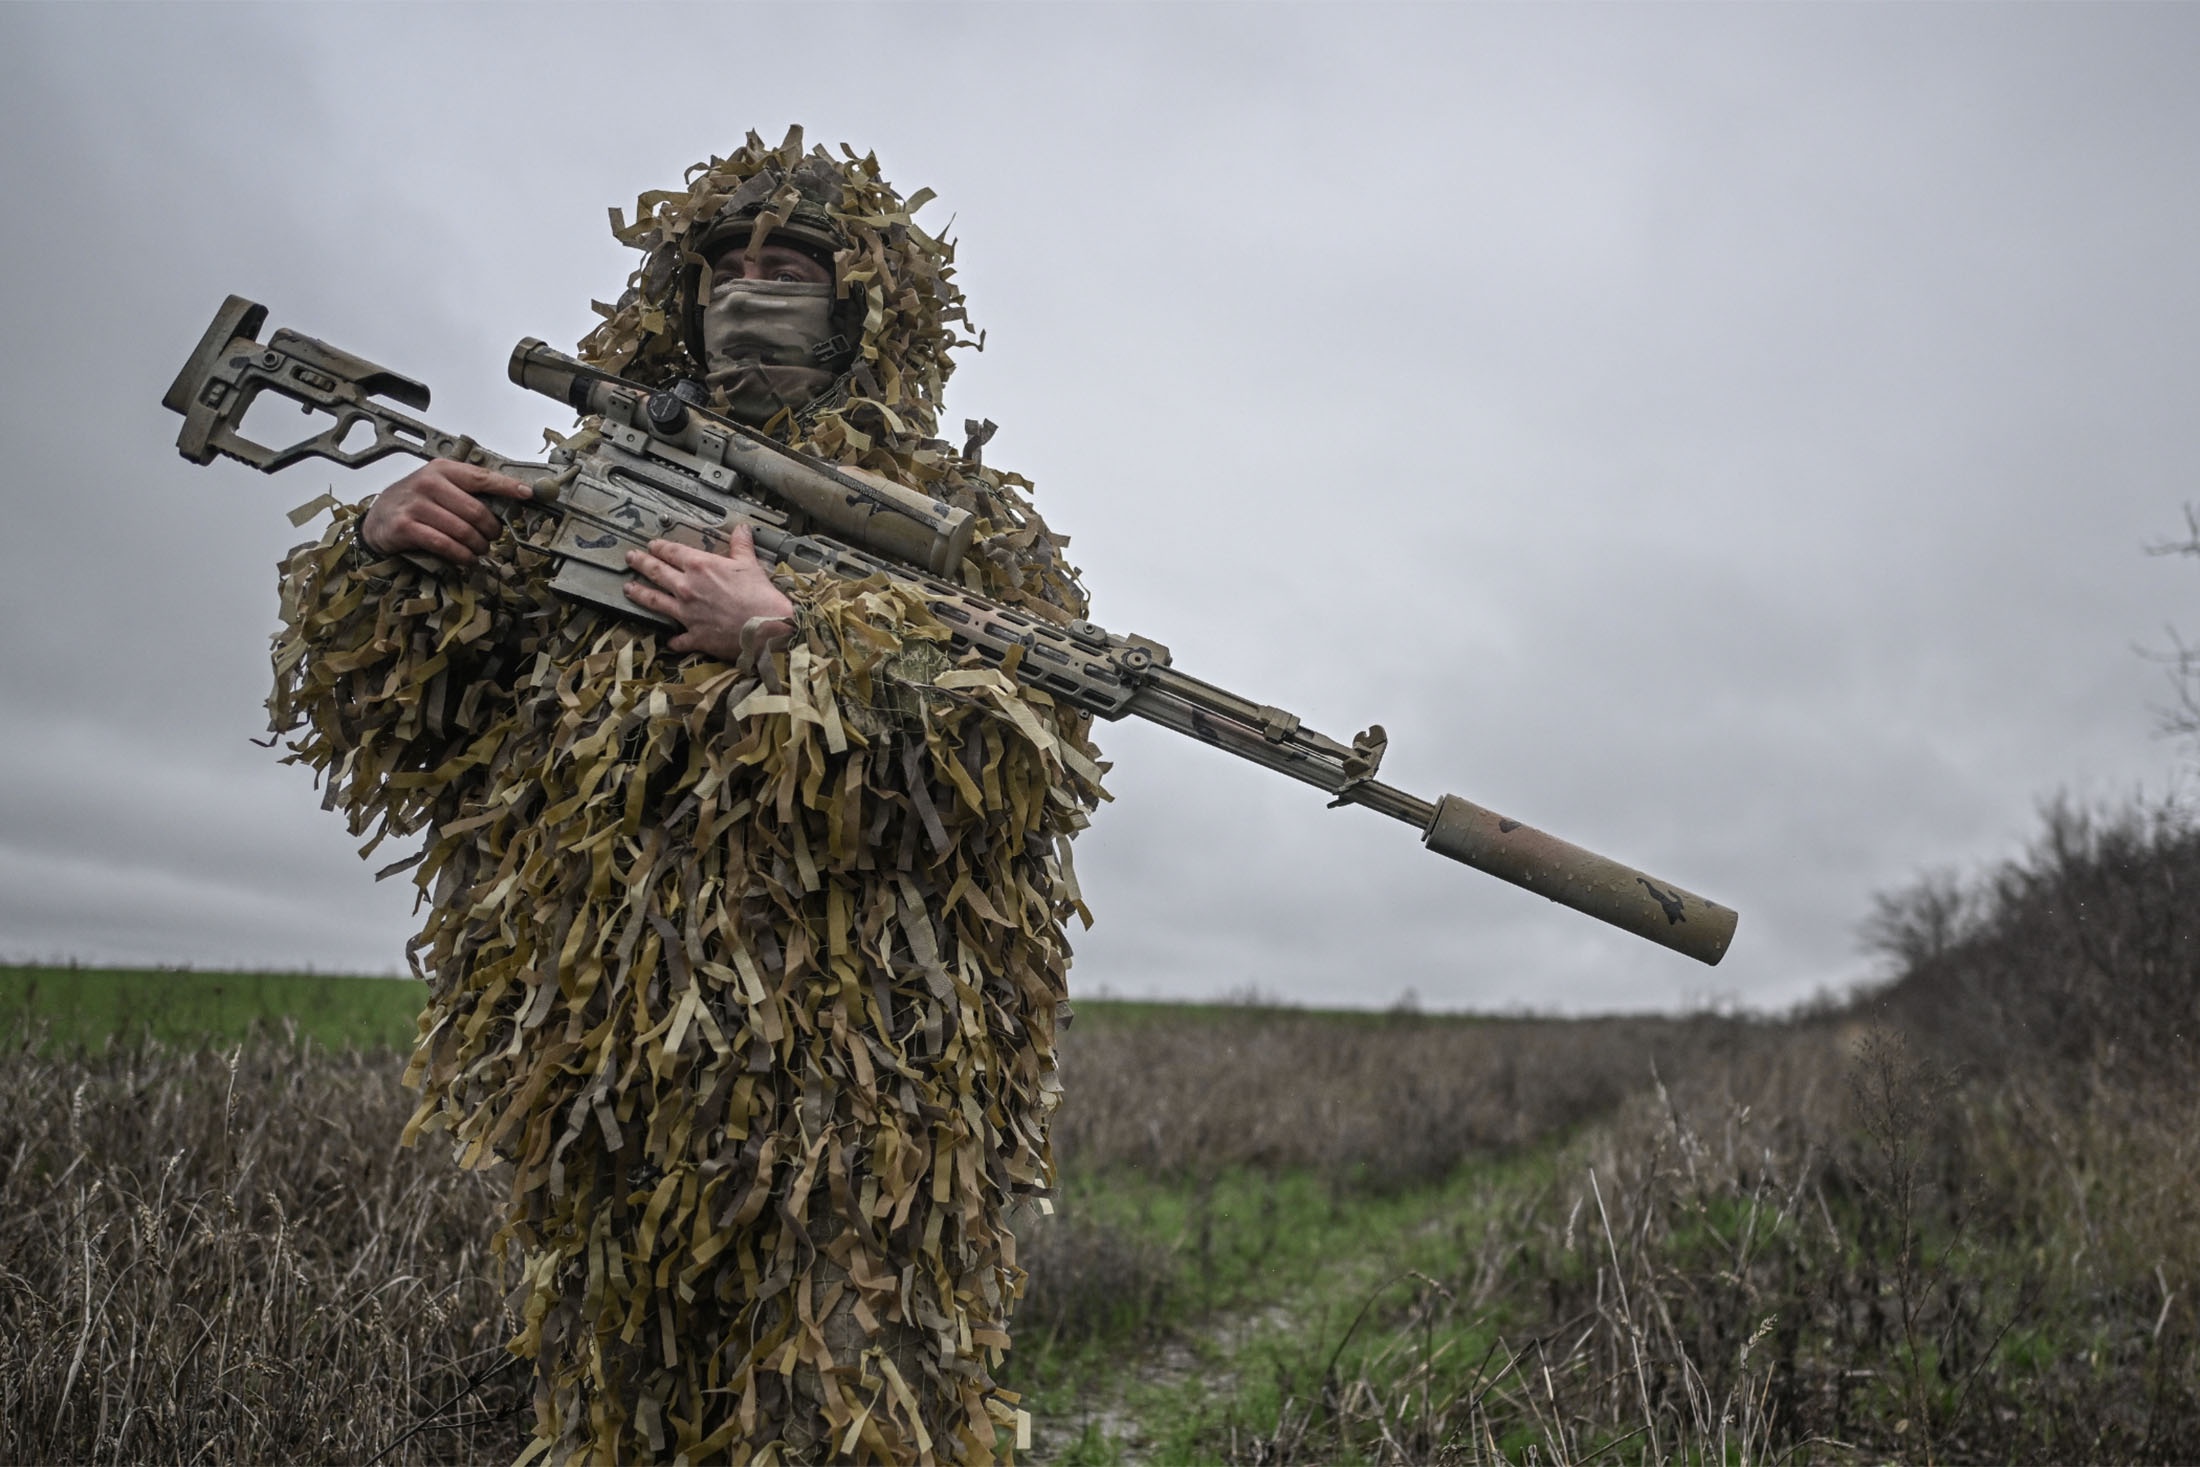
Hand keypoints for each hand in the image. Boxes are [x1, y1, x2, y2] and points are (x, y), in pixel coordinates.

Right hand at [359, 459, 533, 564]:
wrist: (377, 518)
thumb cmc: (416, 502)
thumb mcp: (439, 487)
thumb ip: (467, 492)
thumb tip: (509, 503)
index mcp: (442, 470)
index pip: (482, 478)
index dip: (508, 487)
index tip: (528, 494)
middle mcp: (428, 483)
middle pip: (476, 510)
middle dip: (491, 529)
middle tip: (493, 537)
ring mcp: (416, 505)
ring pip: (463, 530)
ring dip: (478, 546)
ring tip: (480, 550)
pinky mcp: (406, 527)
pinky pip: (445, 545)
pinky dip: (462, 555)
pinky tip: (467, 558)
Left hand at [624, 523, 795, 658]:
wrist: (767, 627)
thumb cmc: (760, 596)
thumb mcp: (750, 563)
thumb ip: (741, 545)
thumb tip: (741, 529)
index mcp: (700, 566)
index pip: (672, 552)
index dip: (660, 547)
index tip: (652, 545)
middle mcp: (687, 588)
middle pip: (656, 572)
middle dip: (641, 563)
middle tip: (631, 558)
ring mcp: (687, 613)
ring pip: (654, 601)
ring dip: (639, 593)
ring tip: (628, 589)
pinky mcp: (694, 635)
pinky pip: (678, 638)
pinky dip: (673, 639)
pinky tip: (669, 640)